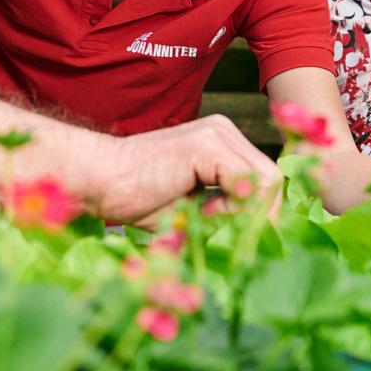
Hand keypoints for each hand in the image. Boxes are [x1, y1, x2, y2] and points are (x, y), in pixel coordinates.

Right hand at [80, 115, 282, 225]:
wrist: (98, 178)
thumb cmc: (135, 197)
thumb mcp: (191, 207)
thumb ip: (225, 211)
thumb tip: (259, 236)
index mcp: (221, 142)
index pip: (265, 179)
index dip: (262, 213)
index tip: (242, 239)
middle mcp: (224, 130)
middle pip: (272, 179)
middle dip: (262, 217)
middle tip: (234, 239)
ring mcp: (217, 134)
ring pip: (267, 181)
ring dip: (248, 214)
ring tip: (209, 222)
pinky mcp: (206, 146)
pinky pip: (247, 182)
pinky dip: (234, 208)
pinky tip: (204, 214)